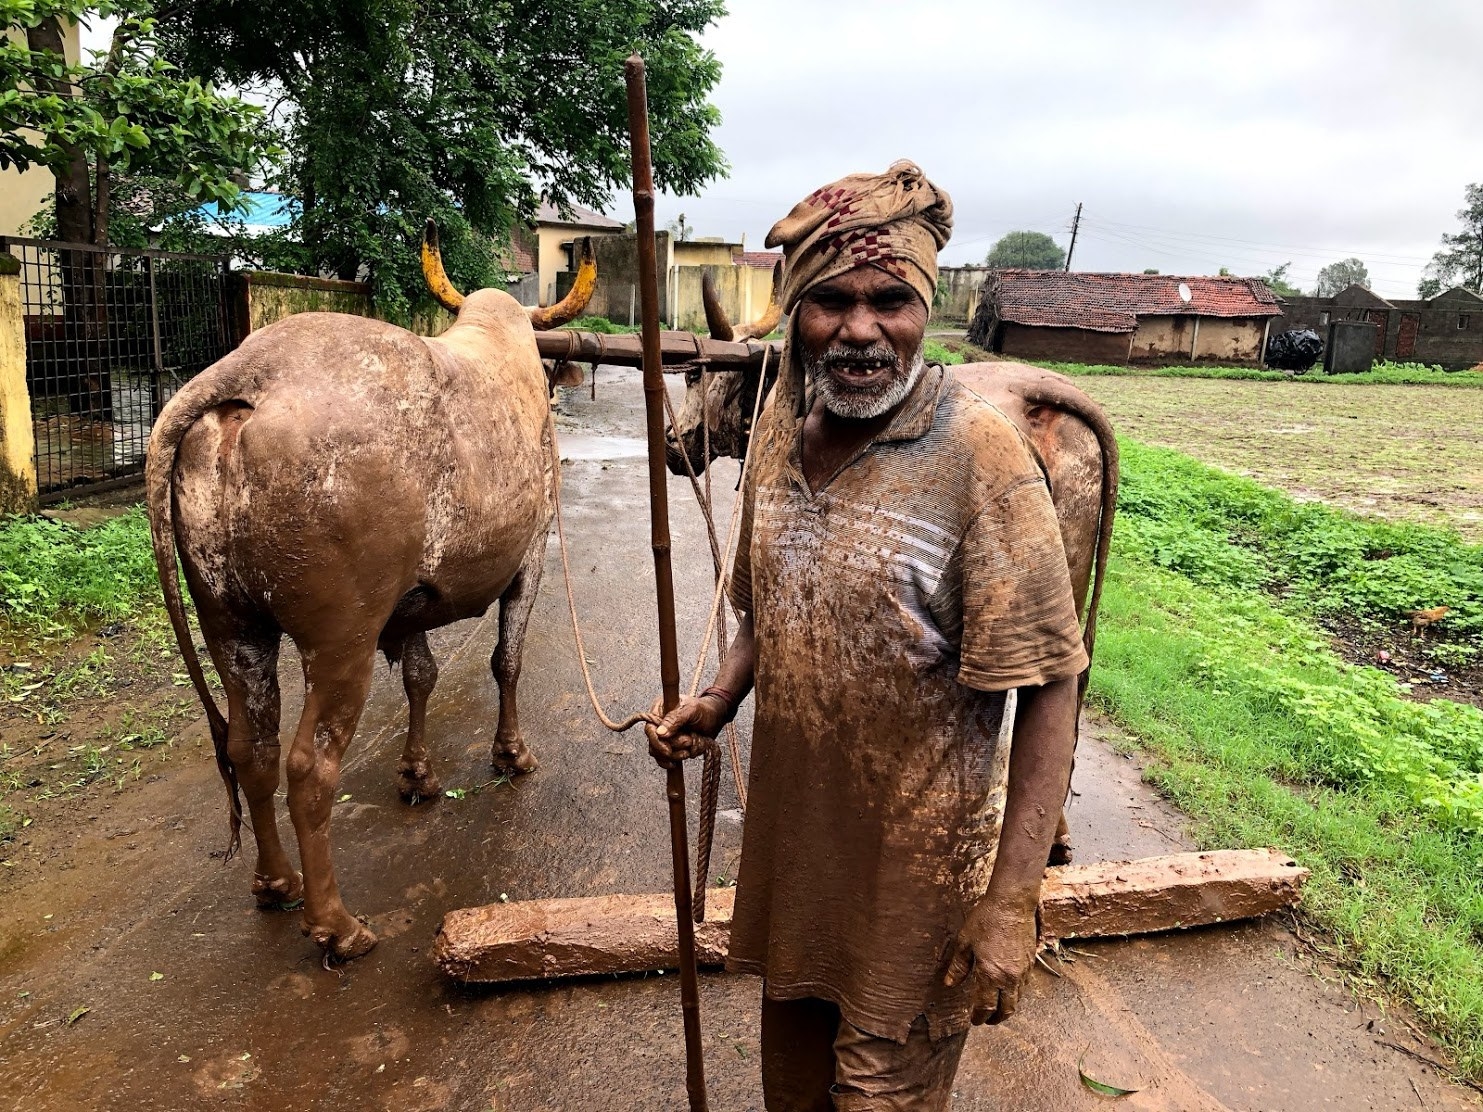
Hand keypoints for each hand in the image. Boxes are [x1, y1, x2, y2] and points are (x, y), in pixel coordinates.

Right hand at [645, 694, 726, 767]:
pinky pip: (666, 760)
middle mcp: (658, 724)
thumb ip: (675, 719)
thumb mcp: (691, 710)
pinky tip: (684, 756)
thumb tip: (660, 733)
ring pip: (661, 755)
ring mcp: (664, 737)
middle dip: (673, 748)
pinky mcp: (671, 747)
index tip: (668, 750)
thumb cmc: (703, 710)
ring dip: (677, 754)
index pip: (649, 729)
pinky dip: (677, 760)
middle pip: (654, 745)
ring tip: (692, 745)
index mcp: (659, 709)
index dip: (657, 741)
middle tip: (689, 742)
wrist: (715, 719)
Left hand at [942, 896, 1038, 1024]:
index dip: (979, 1017)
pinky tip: (1009, 989)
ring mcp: (1023, 972)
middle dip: (996, 1019)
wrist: (1012, 904)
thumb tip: (950, 983)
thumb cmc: (986, 920)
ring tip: (998, 1008)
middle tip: (987, 1021)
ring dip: (1007, 1007)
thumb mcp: (965, 942)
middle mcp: (1009, 978)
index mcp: (990, 974)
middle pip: (1005, 1009)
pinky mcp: (1031, 963)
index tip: (974, 1021)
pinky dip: (1016, 994)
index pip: (985, 1006)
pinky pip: (1024, 986)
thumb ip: (959, 966)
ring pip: (1017, 999)